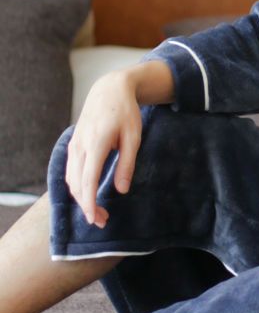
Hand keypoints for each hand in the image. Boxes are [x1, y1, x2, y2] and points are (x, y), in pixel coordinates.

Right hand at [65, 60, 173, 227]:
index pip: (88, 180)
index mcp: (96, 144)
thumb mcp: (133, 137)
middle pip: (77, 184)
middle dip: (87, 206)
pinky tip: (87, 194)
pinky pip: (70, 171)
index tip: (95, 219)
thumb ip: (127, 164)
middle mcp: (80, 146)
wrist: (109, 90)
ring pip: (71, 179)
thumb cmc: (126, 112)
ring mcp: (74, 145)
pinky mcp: (73, 145)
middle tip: (103, 222)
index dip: (90, 203)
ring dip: (81, 198)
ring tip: (98, 212)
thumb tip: (121, 191)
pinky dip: (76, 186)